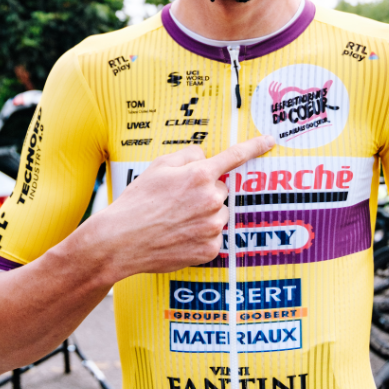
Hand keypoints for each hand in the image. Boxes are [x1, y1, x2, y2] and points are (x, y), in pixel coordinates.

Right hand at [84, 136, 275, 279]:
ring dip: (204, 215)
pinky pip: (214, 236)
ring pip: (219, 214)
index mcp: (200, 175)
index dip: (255, 146)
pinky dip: (200, 236)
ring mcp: (213, 225)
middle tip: (177, 202)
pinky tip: (179, 236)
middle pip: (220, 190)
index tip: (270, 140)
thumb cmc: (136, 202)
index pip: (234, 156)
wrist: (118, 242)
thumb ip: (187, 156)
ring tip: (175, 221)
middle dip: (204, 193)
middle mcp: (212, 199)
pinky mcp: (210, 248)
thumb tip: (205, 157)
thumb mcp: (158, 167)